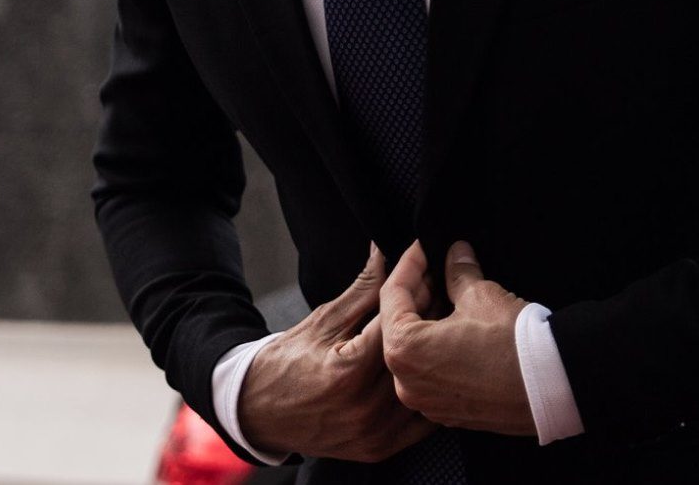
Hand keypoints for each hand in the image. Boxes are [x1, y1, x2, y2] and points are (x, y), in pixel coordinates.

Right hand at [237, 243, 434, 461]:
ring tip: (436, 326)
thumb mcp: (323, 319)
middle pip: (414, 354)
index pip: (397, 324)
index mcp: (347, 372)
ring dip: (432, 355)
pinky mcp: (379, 449)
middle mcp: (364, 408)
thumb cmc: (287, 361)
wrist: (258, 411)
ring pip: (422, 387)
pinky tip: (429, 370)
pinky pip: (420, 422)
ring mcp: (374, 433)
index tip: (425, 268)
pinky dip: (428, 393)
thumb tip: (387, 250)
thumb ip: (363, 288)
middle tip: (440, 292)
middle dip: (429, 318)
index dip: (414, 290)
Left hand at [380, 240, 536, 436]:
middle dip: (419, 292)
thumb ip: (458, 272)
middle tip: (438, 266)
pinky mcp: (448, 412)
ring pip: (415, 351)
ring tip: (450, 292)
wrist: (551, 387)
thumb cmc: (512, 344)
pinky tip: (458, 326)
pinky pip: (432, 373)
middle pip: (400, 325)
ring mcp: (427, 402)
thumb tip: (456, 254)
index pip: (392, 296)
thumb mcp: (480, 296)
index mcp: (404, 350)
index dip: (409, 264)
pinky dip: (438, 348)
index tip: (423, 247)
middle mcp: (406, 383)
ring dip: (428, 320)